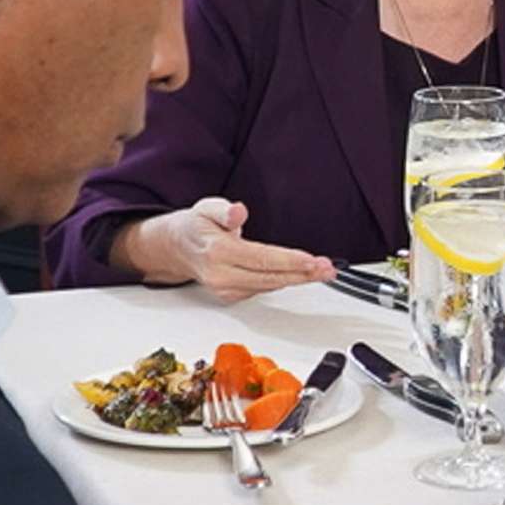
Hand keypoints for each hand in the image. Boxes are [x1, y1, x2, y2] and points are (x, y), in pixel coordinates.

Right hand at [121, 198, 334, 301]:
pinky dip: (282, 281)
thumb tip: (238, 213)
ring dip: (298, 278)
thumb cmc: (196, 226)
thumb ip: (224, 210)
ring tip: (323, 270)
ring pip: (269, 286)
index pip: (260, 259)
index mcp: (217, 252)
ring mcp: (225, 289)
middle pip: (269, 278)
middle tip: (328, 268)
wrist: (177, 247)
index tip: (312, 261)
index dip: (289, 261)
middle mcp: (220, 275)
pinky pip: (263, 289)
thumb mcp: (206, 207)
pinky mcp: (230, 296)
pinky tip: (299, 274)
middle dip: (303, 274)